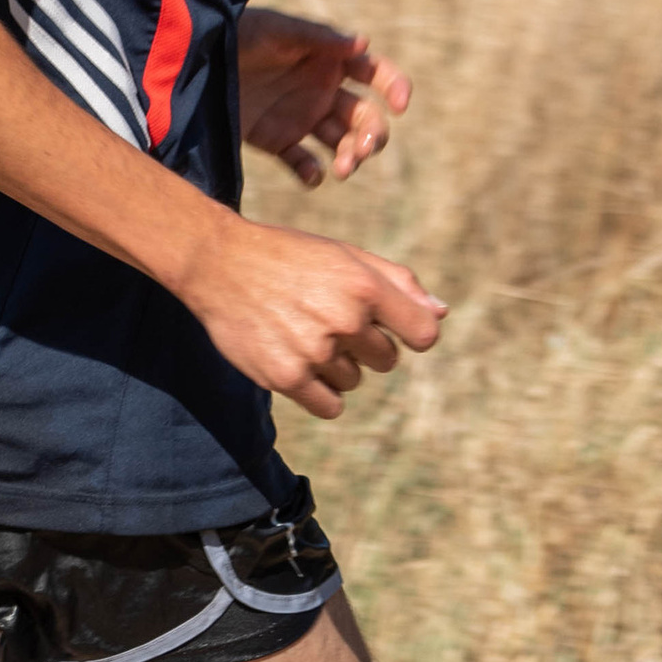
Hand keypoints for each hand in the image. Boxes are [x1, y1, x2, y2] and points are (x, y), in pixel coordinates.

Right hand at [185, 213, 445, 422]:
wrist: (219, 263)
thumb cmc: (290, 257)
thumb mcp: (346, 255)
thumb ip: (398, 283)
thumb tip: (442, 314)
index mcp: (364, 286)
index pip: (423, 335)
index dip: (410, 333)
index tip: (390, 328)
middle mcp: (344, 320)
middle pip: (387, 361)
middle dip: (366, 347)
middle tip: (329, 322)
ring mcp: (314, 351)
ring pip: (354, 382)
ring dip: (337, 367)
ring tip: (304, 336)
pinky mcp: (285, 377)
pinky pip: (329, 406)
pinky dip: (320, 393)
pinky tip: (300, 365)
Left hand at [238, 5, 410, 188]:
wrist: (193, 61)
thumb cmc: (236, 34)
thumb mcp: (274, 29)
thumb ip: (316, 37)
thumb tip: (362, 43)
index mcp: (329, 60)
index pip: (374, 73)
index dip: (394, 86)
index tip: (400, 106)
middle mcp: (322, 90)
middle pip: (364, 117)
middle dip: (372, 135)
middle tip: (361, 150)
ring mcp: (301, 117)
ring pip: (341, 143)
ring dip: (350, 157)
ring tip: (342, 169)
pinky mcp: (277, 140)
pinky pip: (303, 163)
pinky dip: (312, 173)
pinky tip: (311, 174)